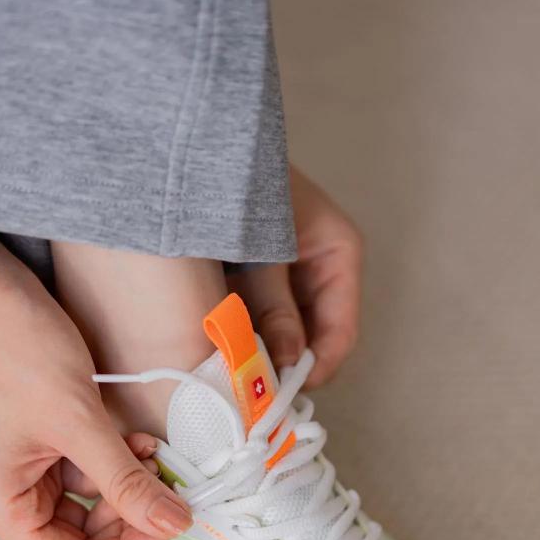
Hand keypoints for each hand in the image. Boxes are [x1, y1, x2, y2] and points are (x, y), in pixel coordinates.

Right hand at [0, 224, 191, 539]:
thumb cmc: (9, 347)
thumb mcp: (77, 422)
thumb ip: (125, 481)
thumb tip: (170, 523)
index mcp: (3, 507)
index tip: (164, 524)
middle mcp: (13, 500)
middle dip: (134, 519)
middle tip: (172, 492)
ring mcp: (31, 476)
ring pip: (97, 511)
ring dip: (133, 489)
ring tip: (155, 458)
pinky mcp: (49, 452)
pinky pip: (94, 477)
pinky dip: (123, 465)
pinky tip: (140, 443)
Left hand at [227, 166, 362, 387]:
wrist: (199, 145)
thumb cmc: (238, 186)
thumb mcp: (261, 252)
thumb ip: (274, 309)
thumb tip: (290, 366)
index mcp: (339, 256)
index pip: (339, 335)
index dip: (312, 370)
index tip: (277, 394)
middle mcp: (324, 269)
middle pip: (313, 340)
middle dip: (282, 365)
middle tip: (246, 385)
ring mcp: (296, 275)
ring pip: (287, 335)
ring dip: (260, 351)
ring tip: (228, 362)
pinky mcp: (267, 277)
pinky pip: (264, 319)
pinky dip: (245, 332)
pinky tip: (220, 339)